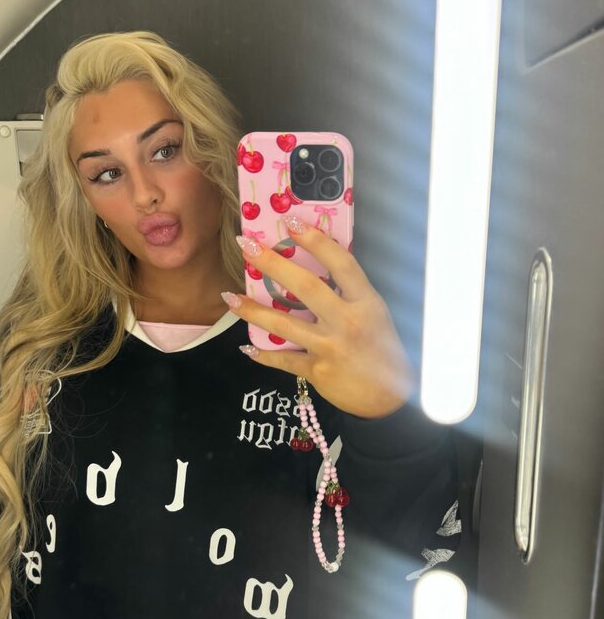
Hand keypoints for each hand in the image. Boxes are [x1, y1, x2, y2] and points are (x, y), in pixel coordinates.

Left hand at [222, 217, 415, 418]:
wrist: (389, 399)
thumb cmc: (382, 350)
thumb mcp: (375, 315)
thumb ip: (350, 293)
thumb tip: (316, 266)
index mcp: (366, 303)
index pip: (340, 263)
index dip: (315, 239)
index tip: (290, 220)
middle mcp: (348, 322)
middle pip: (305, 287)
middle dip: (273, 263)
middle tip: (246, 245)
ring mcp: (331, 347)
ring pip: (284, 324)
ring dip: (252, 310)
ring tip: (229, 297)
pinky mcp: (318, 371)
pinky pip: (284, 359)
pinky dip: (264, 354)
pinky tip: (248, 347)